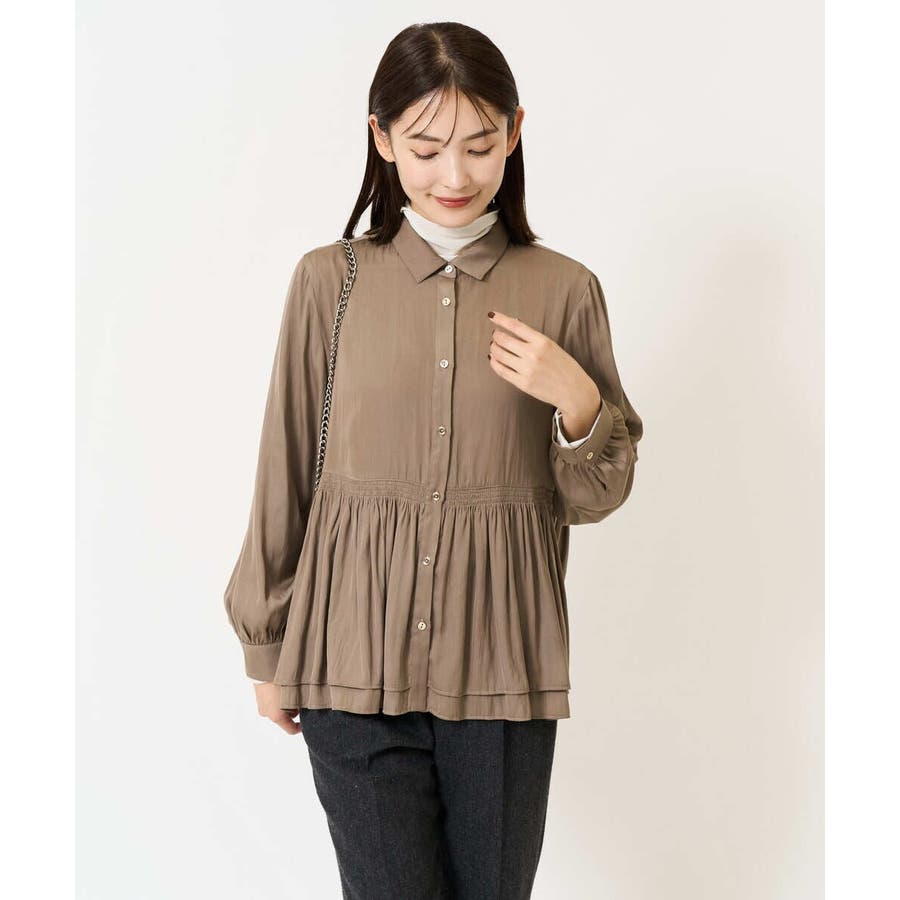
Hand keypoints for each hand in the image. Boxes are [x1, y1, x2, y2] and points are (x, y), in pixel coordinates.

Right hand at [253, 681, 301, 734]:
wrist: (264, 668)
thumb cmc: (281, 681)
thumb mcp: (295, 694)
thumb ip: (300, 704)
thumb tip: (306, 706)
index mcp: (277, 716)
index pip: (291, 730)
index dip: (300, 728)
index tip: (305, 723)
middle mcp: (267, 714)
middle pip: (284, 718)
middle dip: (293, 711)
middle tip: (300, 700)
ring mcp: (262, 706)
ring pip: (277, 710)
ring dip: (284, 705)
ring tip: (291, 691)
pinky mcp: (258, 698)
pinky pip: (271, 702)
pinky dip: (277, 699)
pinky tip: (282, 688)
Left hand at [487, 310, 601, 438]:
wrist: (574, 391)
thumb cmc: (565, 367)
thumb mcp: (553, 347)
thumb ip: (534, 338)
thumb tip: (514, 324)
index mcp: (542, 342)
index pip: (516, 326)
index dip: (501, 319)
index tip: (491, 315)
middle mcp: (533, 354)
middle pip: (504, 339)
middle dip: (496, 336)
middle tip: (495, 335)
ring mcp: (527, 369)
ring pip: (500, 355)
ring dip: (494, 349)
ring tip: (494, 347)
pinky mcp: (522, 383)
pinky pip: (501, 371)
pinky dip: (494, 363)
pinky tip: (494, 360)